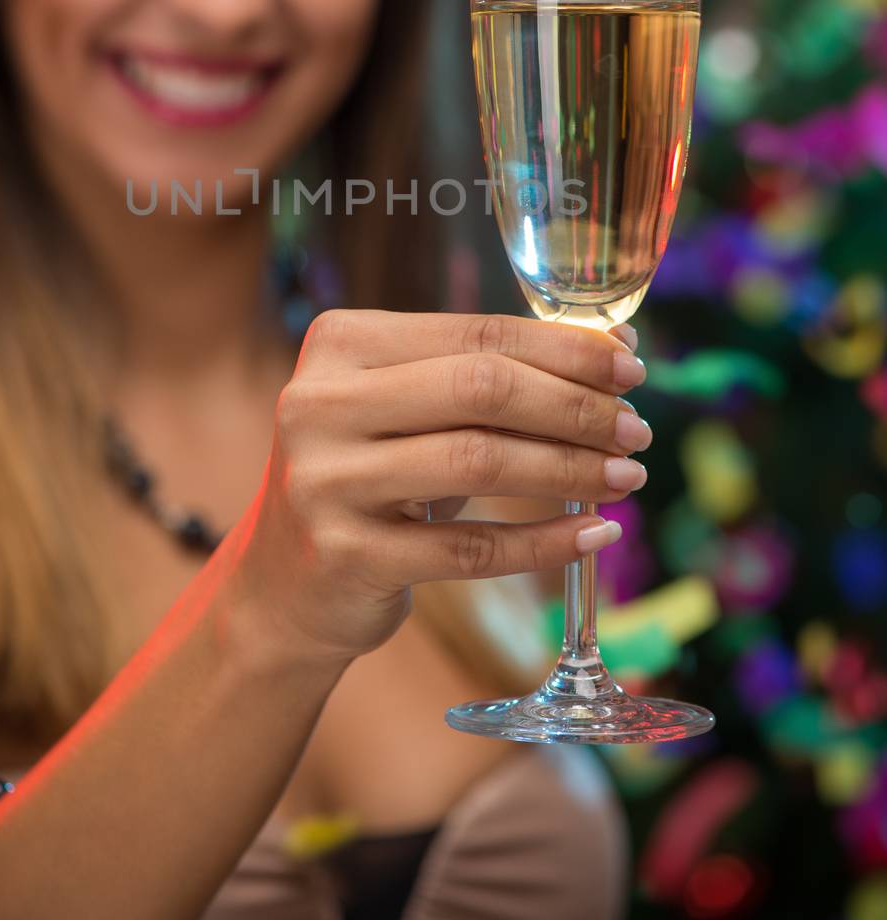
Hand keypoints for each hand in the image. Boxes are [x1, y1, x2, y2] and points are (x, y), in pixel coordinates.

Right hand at [232, 310, 648, 668]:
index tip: (631, 366)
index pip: (476, 333)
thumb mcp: (403, 410)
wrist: (283, 585)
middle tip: (636, 428)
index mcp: (340, 342)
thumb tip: (613, 348)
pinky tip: (592, 534)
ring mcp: (327, 481)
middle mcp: (321, 403)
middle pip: (481, 389)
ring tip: (625, 476)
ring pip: (480, 463)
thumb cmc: (368, 478)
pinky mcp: (345, 556)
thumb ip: (484, 373)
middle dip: (575, 406)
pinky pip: (470, 548)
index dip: (565, 350)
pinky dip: (544, 542)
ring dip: (570, 469)